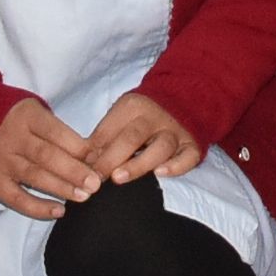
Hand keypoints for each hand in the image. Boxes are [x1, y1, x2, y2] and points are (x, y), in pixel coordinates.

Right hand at [0, 98, 102, 217]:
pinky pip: (17, 198)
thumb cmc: (13, 116)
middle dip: (74, 171)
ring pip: (34, 176)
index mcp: (27, 116)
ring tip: (83, 197)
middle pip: (47, 156)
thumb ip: (58, 130)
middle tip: (95, 184)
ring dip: (61, 188)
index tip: (99, 160)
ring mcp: (1, 160)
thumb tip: (91, 155)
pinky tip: (59, 211)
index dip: (79, 148)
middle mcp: (12, 138)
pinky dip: (38, 207)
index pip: (57, 133)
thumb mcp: (35, 111)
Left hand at [80, 92, 204, 185]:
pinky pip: (188, 157)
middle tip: (96, 177)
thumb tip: (83, 162)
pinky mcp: (192, 145)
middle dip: (111, 158)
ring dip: (138, 163)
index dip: (94, 152)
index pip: (110, 130)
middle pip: (132, 137)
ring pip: (160, 147)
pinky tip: (161, 173)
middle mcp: (155, 118)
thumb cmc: (144, 115)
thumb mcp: (121, 116)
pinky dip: (176, 166)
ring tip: (120, 177)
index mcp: (133, 107)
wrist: (184, 98)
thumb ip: (103, 138)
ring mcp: (175, 132)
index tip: (83, 170)